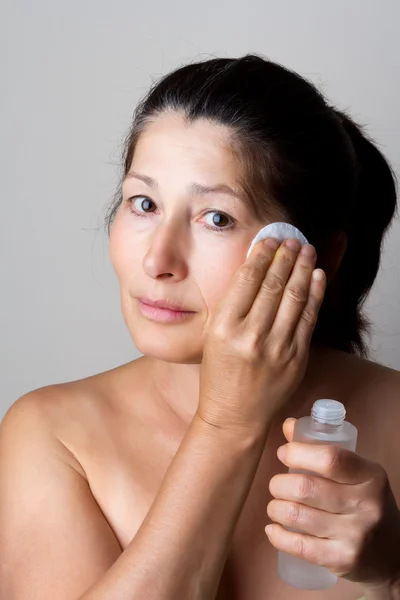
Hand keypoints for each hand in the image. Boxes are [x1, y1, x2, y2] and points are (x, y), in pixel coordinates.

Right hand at [196, 238, 325, 434]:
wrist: (234, 415)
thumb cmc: (219, 375)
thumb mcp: (213, 336)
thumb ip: (232, 305)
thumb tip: (254, 269)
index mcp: (225, 328)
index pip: (247, 281)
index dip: (261, 256)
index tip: (268, 241)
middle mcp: (251, 336)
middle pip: (273, 285)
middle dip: (285, 257)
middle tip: (292, 239)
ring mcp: (277, 348)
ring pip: (295, 297)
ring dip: (303, 269)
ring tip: (307, 250)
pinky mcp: (296, 358)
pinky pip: (309, 319)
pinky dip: (315, 294)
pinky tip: (317, 276)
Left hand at [266, 418, 399, 588]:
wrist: (392, 556)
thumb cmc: (364, 505)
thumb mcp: (355, 474)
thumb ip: (322, 449)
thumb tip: (288, 425)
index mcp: (370, 475)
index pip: (331, 458)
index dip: (299, 453)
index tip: (283, 453)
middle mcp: (367, 504)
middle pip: (306, 488)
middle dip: (279, 484)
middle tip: (276, 485)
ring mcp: (356, 534)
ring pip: (297, 516)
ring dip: (275, 508)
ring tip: (275, 506)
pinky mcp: (345, 560)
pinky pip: (300, 546)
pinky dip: (278, 536)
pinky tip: (273, 529)